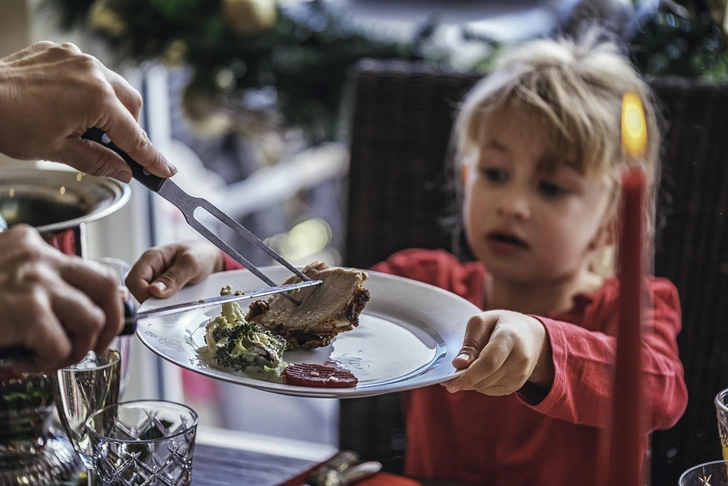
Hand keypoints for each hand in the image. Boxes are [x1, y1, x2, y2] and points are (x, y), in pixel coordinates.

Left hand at [0, 41, 176, 181]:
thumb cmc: (9, 123)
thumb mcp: (59, 151)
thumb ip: (99, 161)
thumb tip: (124, 171)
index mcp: (96, 98)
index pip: (134, 135)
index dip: (151, 157)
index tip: (165, 171)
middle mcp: (92, 71)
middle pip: (131, 103)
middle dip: (129, 128)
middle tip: (119, 149)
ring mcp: (75, 57)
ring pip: (112, 84)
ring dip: (110, 107)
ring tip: (88, 126)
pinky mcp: (59, 51)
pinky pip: (87, 71)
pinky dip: (88, 90)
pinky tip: (69, 105)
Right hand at [0, 226, 123, 372]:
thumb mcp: (2, 276)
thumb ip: (36, 283)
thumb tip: (82, 310)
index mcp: (31, 244)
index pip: (88, 268)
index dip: (102, 300)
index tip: (101, 320)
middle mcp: (38, 257)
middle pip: (106, 285)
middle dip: (113, 320)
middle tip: (99, 344)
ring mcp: (35, 282)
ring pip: (92, 319)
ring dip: (78, 348)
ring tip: (54, 359)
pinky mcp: (27, 310)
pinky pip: (61, 345)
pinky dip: (50, 363)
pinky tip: (28, 364)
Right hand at [125, 241, 222, 302]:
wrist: (212, 258)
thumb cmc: (201, 254)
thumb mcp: (191, 263)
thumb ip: (174, 277)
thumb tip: (155, 291)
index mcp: (151, 258)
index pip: (133, 280)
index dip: (142, 294)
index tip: (157, 304)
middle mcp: (149, 269)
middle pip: (137, 291)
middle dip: (151, 301)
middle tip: (170, 305)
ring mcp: (154, 280)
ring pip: (146, 299)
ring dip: (160, 304)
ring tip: (178, 300)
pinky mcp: (161, 289)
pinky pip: (158, 301)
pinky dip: (167, 305)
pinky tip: (178, 302)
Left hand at [444, 310, 553, 395]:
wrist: (530, 335)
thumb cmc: (500, 324)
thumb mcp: (482, 322)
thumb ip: (470, 343)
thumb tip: (459, 364)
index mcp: (510, 337)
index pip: (489, 362)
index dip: (469, 375)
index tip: (450, 383)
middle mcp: (520, 358)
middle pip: (486, 378)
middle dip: (465, 380)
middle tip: (449, 379)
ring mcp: (521, 373)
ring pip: (487, 387)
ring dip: (472, 382)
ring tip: (467, 368)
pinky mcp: (518, 384)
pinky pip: (491, 391)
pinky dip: (480, 384)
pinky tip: (480, 372)